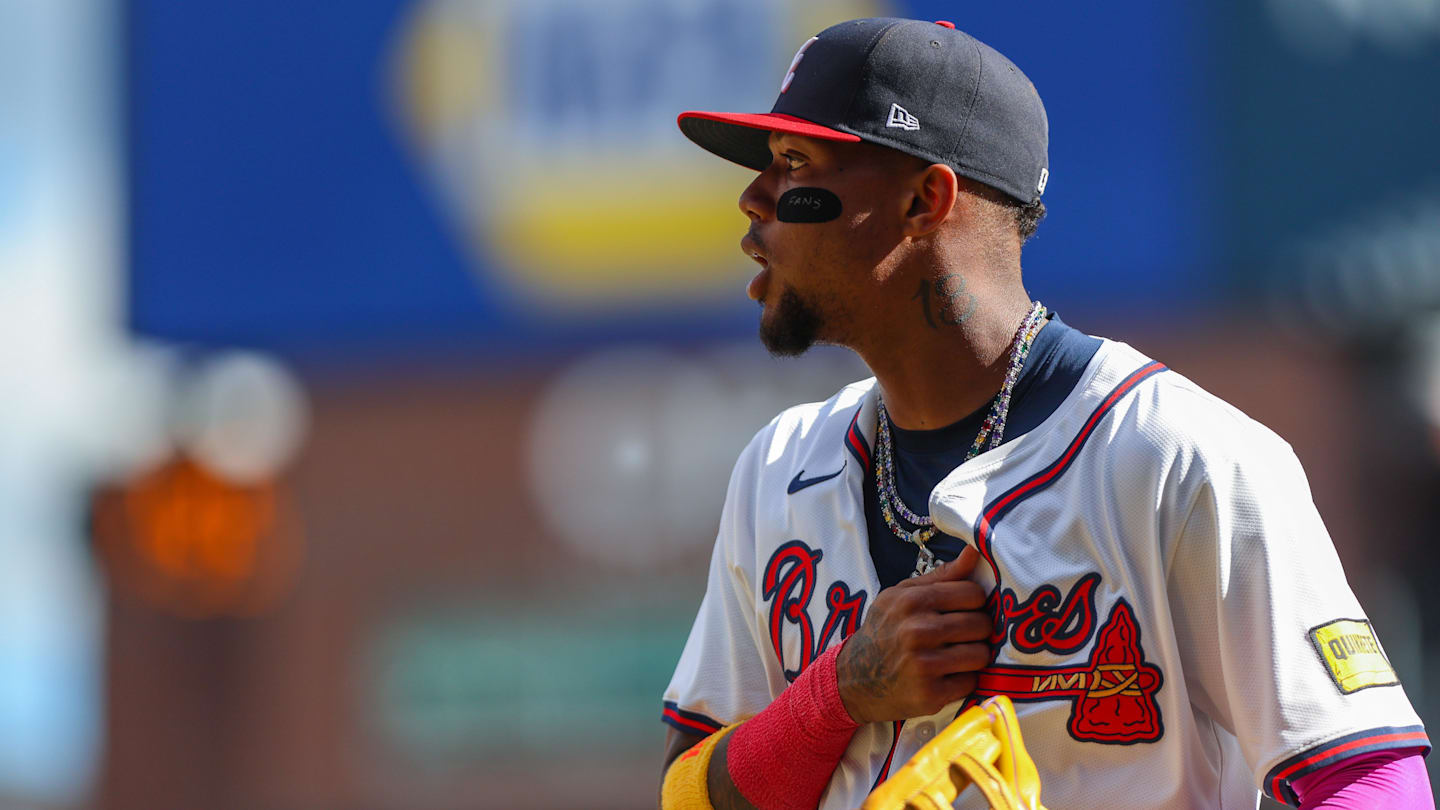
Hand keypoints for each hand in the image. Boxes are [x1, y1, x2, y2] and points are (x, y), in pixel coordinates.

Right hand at [837, 545, 990, 723]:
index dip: (974, 602)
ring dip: (973, 656)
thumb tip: (974, 552)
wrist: (854, 679)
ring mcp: (924, 665)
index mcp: (912, 601)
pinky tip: (946, 676)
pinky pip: (971, 681)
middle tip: (962, 635)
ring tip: (956, 655)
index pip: (973, 594)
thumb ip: (941, 576)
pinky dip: (963, 680)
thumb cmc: (884, 630)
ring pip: (980, 654)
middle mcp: (917, 631)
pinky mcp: (930, 695)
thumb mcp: (901, 596)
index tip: (965, 610)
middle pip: (981, 624)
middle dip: (977, 630)